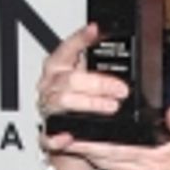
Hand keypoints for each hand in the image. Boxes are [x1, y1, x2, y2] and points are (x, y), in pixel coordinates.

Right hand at [35, 24, 127, 139]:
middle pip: (69, 79)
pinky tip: (69, 138)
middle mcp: (50, 87)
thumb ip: (97, 67)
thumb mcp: (89, 80)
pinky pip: (47, 136)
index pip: (66, 48)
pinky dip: (57, 137)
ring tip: (111, 107)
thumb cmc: (82, 105)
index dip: (80, 38)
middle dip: (98, 83)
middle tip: (121, 90)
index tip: (95, 30)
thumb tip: (117, 53)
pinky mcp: (47, 135)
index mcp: (57, 69)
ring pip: (62, 102)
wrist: (70, 140)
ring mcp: (47, 110)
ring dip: (89, 104)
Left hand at [50, 107, 169, 169]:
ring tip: (72, 144)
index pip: (113, 151)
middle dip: (80, 150)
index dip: (88, 144)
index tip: (68, 138)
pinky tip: (100, 155)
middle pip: (105, 161)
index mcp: (156, 162)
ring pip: (111, 168)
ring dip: (92, 157)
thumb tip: (168, 112)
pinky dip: (109, 164)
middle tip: (57, 139)